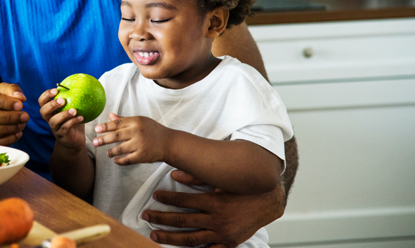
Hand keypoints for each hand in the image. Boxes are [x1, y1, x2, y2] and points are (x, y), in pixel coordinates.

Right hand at [0, 82, 28, 144]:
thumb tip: (20, 97)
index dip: (4, 102)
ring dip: (7, 129)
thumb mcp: (2, 90)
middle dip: (8, 117)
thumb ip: (11, 90)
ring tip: (22, 125)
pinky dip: (5, 140)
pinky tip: (18, 134)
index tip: (20, 105)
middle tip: (25, 117)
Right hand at [38, 88, 85, 150]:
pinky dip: (73, 122)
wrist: (75, 140)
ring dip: (64, 114)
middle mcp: (50, 119)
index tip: (56, 90)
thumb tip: (83, 82)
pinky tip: (81, 117)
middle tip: (62, 100)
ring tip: (74, 110)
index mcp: (51, 111)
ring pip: (54, 121)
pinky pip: (65, 128)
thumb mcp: (73, 109)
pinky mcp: (62, 136)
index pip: (42, 101)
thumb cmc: (73, 122)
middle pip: (43, 111)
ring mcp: (55, 128)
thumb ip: (74, 99)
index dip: (46, 95)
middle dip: (51, 104)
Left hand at [92, 113, 170, 164]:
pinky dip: (120, 161)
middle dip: (103, 139)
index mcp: (136, 121)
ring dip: (111, 151)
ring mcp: (140, 144)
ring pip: (120, 149)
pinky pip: (128, 160)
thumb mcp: (140, 121)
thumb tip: (110, 115)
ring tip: (107, 153)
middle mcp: (137, 132)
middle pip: (116, 136)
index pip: (117, 123)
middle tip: (94, 142)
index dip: (105, 126)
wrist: (169, 142)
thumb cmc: (153, 130)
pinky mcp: (143, 156)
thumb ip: (124, 119)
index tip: (96, 129)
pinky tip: (115, 161)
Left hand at [143, 170, 284, 247]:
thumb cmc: (243, 188)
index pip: (184, 201)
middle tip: (146, 216)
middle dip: (161, 218)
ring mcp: (222, 234)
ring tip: (154, 235)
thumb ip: (197, 177)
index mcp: (215, 202)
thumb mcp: (221, 180)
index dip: (167, 198)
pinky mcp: (228, 242)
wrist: (269, 202)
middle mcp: (217, 220)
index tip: (155, 196)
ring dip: (170, 238)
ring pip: (190, 239)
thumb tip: (174, 174)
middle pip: (182, 221)